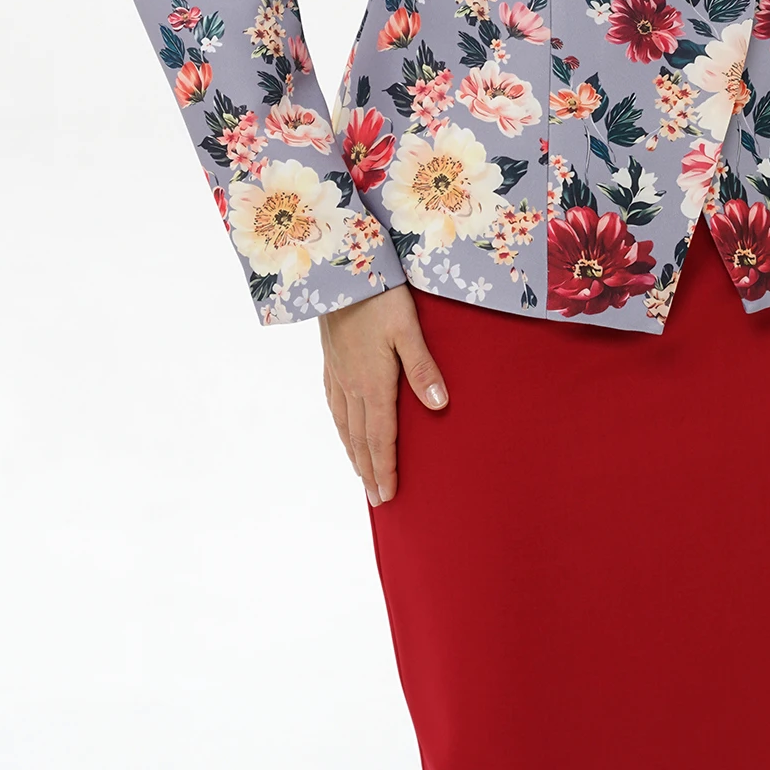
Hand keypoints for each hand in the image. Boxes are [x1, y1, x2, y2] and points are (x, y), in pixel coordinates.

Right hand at [317, 281, 449, 504]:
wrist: (337, 270)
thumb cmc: (379, 295)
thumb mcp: (407, 329)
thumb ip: (422, 368)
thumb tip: (439, 406)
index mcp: (373, 382)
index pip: (380, 436)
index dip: (385, 467)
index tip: (388, 495)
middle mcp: (352, 384)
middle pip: (360, 438)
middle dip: (369, 470)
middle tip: (377, 499)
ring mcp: (338, 372)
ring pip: (344, 423)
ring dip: (353, 452)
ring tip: (360, 473)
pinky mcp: (330, 358)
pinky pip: (333, 401)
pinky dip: (339, 424)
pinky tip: (342, 426)